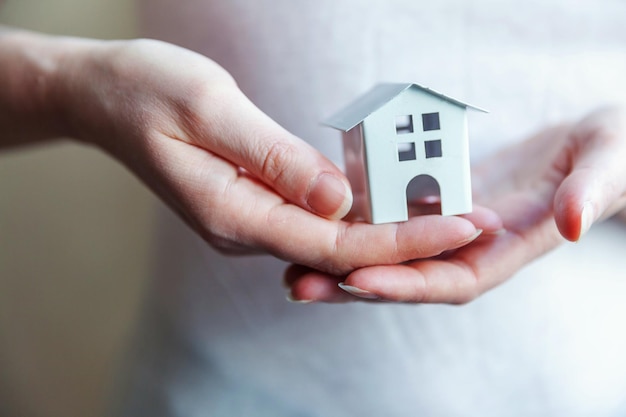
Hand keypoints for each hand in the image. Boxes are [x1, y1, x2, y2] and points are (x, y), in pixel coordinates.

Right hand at [44, 37, 501, 273]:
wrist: (105, 98)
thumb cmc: (150, 94)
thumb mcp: (211, 110)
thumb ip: (276, 158)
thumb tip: (340, 199)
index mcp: (234, 214)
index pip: (334, 241)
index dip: (401, 238)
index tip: (459, 225)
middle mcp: (246, 229)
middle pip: (342, 250)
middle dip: (412, 241)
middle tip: (478, 224)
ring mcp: (250, 220)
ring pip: (333, 237)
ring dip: (393, 229)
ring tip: (454, 214)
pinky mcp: (256, 203)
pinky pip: (318, 217)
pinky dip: (362, 212)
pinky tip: (398, 198)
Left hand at [286, 107, 625, 302]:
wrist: (592, 148)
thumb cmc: (608, 157)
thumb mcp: (609, 166)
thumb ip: (592, 193)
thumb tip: (573, 223)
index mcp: (506, 251)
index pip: (450, 279)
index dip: (405, 283)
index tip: (357, 280)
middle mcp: (469, 249)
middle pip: (405, 275)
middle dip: (351, 283)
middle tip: (297, 283)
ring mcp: (448, 229)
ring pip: (388, 250)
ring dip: (339, 256)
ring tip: (286, 258)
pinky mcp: (436, 203)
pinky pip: (391, 217)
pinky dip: (355, 221)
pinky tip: (315, 216)